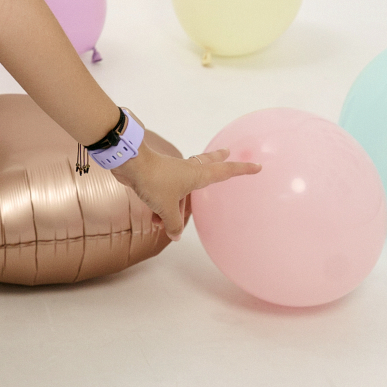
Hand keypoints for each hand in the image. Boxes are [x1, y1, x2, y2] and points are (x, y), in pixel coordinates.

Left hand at [113, 138, 260, 241]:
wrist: (129, 164)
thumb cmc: (154, 181)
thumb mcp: (167, 208)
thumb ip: (173, 223)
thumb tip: (175, 235)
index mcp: (197, 175)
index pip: (225, 171)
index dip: (241, 170)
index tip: (257, 166)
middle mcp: (187, 172)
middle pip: (207, 163)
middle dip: (218, 159)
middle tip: (227, 151)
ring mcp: (172, 173)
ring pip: (181, 189)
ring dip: (174, 207)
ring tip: (163, 224)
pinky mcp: (158, 176)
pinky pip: (165, 195)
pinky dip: (161, 208)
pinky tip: (153, 221)